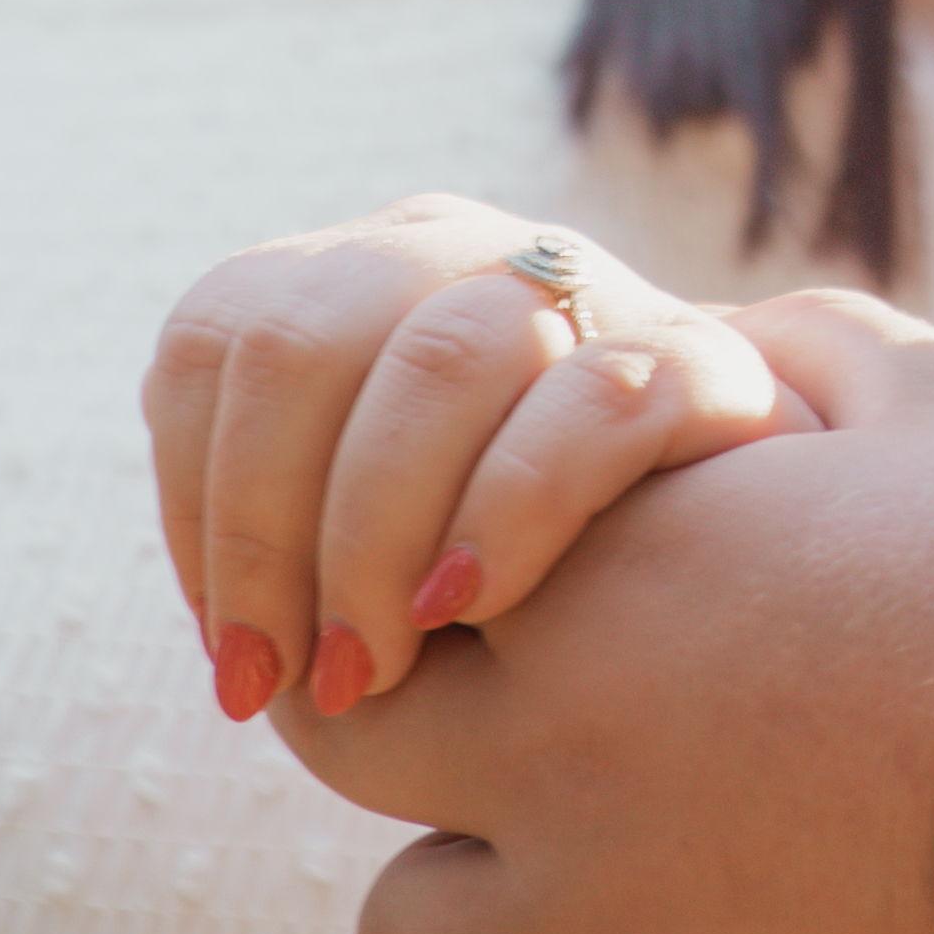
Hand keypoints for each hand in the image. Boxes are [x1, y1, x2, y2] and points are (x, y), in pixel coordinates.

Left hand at [142, 198, 789, 730]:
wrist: (733, 560)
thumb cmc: (507, 579)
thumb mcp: (365, 546)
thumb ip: (278, 534)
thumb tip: (222, 619)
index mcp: (352, 278)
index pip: (214, 338)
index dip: (201, 505)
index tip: (240, 661)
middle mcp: (454, 252)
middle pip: (300, 343)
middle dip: (270, 536)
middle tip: (307, 681)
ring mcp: (581, 284)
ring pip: (443, 356)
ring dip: (376, 536)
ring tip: (382, 665)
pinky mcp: (698, 355)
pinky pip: (592, 402)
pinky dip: (511, 509)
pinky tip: (477, 606)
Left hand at [263, 290, 933, 933]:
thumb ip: (812, 359)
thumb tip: (745, 338)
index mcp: (613, 591)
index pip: (389, 595)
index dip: (433, 608)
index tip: (509, 622)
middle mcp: (566, 771)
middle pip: (365, 768)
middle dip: (438, 753)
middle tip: (559, 756)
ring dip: (493, 918)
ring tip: (623, 899)